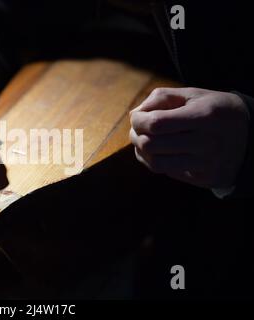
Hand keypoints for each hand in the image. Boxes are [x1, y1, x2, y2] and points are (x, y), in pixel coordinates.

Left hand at [129, 87, 248, 188]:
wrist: (250, 135)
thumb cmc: (213, 110)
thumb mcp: (193, 95)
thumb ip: (161, 98)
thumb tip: (135, 115)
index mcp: (204, 115)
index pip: (156, 123)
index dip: (138, 121)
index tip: (137, 117)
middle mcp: (208, 142)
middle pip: (151, 145)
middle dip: (135, 136)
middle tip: (137, 130)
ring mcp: (207, 164)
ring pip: (156, 163)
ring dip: (141, 151)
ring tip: (144, 141)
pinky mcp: (204, 179)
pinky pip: (167, 173)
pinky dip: (154, 162)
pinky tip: (158, 151)